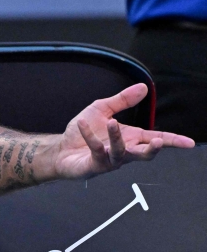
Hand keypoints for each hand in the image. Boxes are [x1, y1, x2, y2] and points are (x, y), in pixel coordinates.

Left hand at [53, 84, 194, 178]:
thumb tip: (143, 87)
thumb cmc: (86, 132)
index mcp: (131, 138)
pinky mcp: (94, 164)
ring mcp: (110, 160)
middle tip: (157, 142)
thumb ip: (123, 100)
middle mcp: (124, 152)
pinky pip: (95, 150)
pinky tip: (82, 124)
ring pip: (120, 152)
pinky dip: (89, 136)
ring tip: (112, 122)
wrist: (62, 149)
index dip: (172, 141)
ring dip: (116, 137)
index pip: (155, 139)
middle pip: (144, 154)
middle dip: (152, 149)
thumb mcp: (103, 110)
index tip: (189, 143)